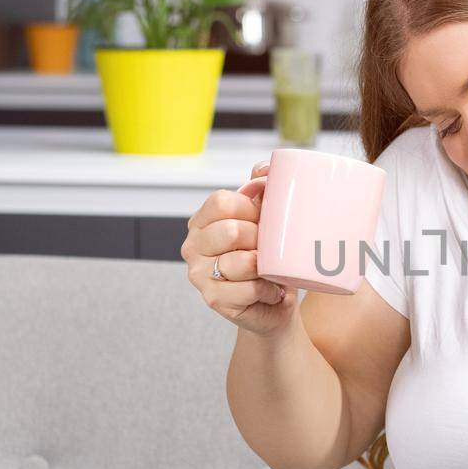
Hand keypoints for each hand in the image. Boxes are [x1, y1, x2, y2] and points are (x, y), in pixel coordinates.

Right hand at [180, 159, 295, 336]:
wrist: (274, 300)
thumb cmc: (268, 256)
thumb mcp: (265, 217)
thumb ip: (261, 187)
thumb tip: (266, 169)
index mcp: (202, 220)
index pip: (221, 202)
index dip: (251, 208)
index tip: (264, 219)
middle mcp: (193, 246)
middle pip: (231, 231)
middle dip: (262, 240)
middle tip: (270, 250)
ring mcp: (199, 274)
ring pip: (242, 262)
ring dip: (267, 267)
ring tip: (271, 270)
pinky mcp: (214, 299)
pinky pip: (250, 289)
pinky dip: (270, 290)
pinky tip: (271, 290)